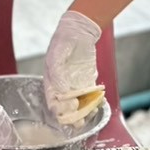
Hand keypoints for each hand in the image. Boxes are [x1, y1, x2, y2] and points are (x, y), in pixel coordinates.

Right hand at [43, 10, 102, 124]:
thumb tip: (61, 90)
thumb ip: (57, 73)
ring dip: (85, 112)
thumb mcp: (57, 55)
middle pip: (66, 109)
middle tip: (81, 119)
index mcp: (51, 83)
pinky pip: (90, 96)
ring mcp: (75, 86)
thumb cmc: (63, 41)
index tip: (70, 109)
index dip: (59, 110)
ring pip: (79, 106)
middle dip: (73, 116)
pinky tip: (98, 103)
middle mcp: (63, 88)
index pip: (52, 103)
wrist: (80, 30)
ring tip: (92, 111)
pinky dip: (94, 102)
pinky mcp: (87, 82)